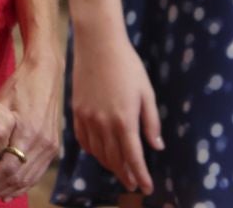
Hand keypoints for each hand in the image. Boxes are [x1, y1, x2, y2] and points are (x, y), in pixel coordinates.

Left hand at [0, 52, 63, 199]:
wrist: (46, 74)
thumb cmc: (19, 85)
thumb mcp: (2, 104)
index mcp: (28, 133)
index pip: (7, 169)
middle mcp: (42, 144)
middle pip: (17, 179)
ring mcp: (51, 147)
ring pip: (28, 180)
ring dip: (7, 191)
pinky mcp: (53, 147)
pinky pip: (36, 174)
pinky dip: (22, 186)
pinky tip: (8, 192)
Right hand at [69, 22, 159, 195]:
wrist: (97, 43)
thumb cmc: (127, 65)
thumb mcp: (146, 93)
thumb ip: (151, 122)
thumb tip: (156, 146)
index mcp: (125, 120)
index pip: (133, 158)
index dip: (141, 176)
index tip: (147, 188)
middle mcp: (104, 123)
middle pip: (114, 159)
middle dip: (126, 174)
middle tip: (134, 183)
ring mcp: (87, 117)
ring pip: (98, 153)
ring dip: (110, 165)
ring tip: (119, 170)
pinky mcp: (76, 110)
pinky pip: (83, 140)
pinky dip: (92, 151)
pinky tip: (100, 153)